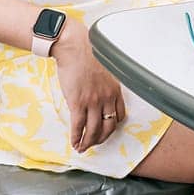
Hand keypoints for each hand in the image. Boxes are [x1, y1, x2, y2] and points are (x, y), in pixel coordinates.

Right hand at [53, 22, 126, 151]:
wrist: (75, 47)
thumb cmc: (88, 55)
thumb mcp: (106, 71)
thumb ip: (106, 85)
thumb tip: (100, 96)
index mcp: (115, 89)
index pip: (120, 115)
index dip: (112, 126)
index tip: (105, 130)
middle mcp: (107, 97)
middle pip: (108, 126)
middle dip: (101, 139)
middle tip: (93, 143)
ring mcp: (93, 101)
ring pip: (93, 130)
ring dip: (88, 142)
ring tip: (82, 147)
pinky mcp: (78, 102)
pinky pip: (78, 126)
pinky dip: (76, 137)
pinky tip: (74, 142)